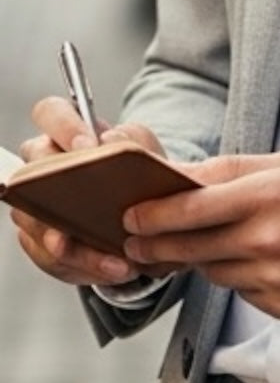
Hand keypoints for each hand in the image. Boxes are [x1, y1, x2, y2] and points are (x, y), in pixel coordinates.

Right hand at [13, 95, 164, 287]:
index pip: (50, 112)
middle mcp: (42, 167)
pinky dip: (85, 268)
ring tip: (116, 260)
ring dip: (78, 248)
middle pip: (30, 174)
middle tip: (86, 216)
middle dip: (55, 198)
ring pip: (37, 225)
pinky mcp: (41, 242)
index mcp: (66, 134)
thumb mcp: (147, 150)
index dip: (63, 127)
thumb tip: (113, 141)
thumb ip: (134, 141)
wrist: (145, 211)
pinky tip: (115, 269)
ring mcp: (36, 207)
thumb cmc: (138, 173)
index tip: (88, 147)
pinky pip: (51, 258)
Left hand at [122, 153, 279, 321]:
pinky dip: (241, 278)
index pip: (191, 208)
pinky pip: (242, 293)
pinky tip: (261, 262)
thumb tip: (180, 178)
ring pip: (213, 272)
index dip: (153, 215)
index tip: (130, 216)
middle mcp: (269, 240)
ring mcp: (276, 278)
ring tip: (212, 244)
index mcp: (269, 196)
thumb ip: (232, 171)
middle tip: (137, 242)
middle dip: (157, 245)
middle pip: (190, 248)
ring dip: (203, 260)